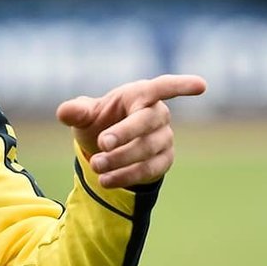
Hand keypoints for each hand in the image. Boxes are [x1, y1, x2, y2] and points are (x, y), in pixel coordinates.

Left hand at [55, 74, 206, 188]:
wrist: (106, 147)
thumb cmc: (100, 120)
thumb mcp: (85, 114)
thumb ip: (76, 111)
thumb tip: (64, 112)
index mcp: (140, 95)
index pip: (163, 87)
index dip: (181, 86)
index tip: (201, 85)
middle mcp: (157, 114)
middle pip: (147, 122)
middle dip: (125, 133)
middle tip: (102, 144)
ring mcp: (164, 138)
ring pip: (147, 149)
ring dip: (121, 159)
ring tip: (95, 165)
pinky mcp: (164, 160)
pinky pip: (150, 169)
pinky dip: (126, 176)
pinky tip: (106, 180)